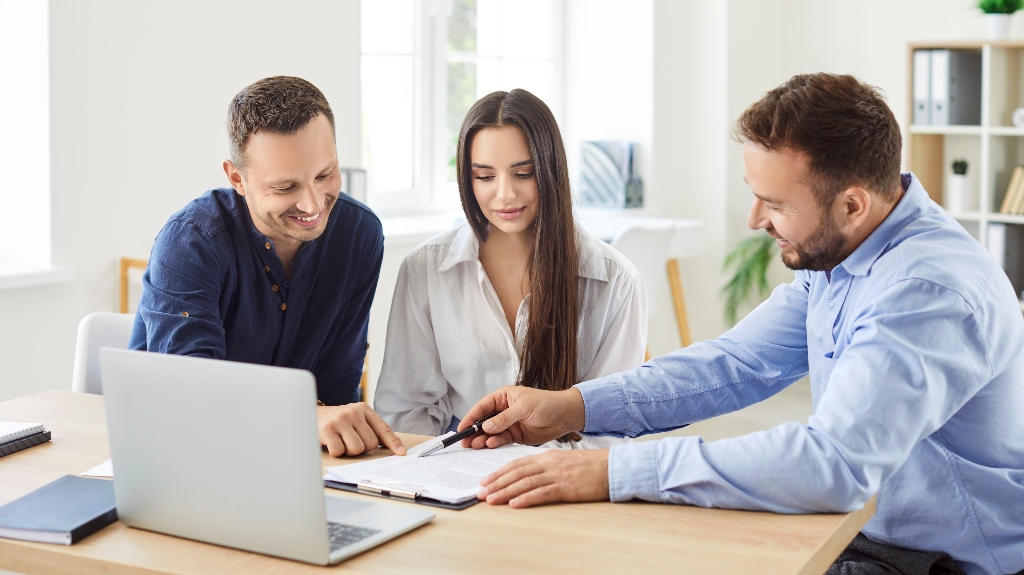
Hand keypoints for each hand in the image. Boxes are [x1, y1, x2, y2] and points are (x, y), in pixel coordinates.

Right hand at [317, 403, 405, 456]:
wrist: (308, 414)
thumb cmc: (336, 422)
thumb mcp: (355, 420)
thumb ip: (372, 430)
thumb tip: (395, 449)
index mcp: (364, 409)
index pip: (383, 429)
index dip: (393, 443)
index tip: (401, 454)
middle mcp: (353, 412)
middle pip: (370, 444)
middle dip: (361, 448)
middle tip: (349, 441)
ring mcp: (340, 420)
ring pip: (357, 449)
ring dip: (348, 451)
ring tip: (340, 441)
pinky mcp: (327, 429)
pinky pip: (339, 451)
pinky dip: (335, 452)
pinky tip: (330, 443)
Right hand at [458, 386, 585, 448]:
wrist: (566, 416)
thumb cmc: (547, 403)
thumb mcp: (524, 407)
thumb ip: (505, 418)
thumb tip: (486, 426)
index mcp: (503, 397)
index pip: (482, 407)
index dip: (471, 417)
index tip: (462, 428)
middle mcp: (504, 411)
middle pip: (484, 421)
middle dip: (474, 431)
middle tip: (465, 441)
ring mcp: (509, 424)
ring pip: (490, 433)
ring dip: (482, 439)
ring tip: (475, 445)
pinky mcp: (516, 436)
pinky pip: (501, 440)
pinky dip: (494, 443)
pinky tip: (490, 445)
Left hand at [476, 449, 609, 507]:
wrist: (612, 467)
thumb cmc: (590, 467)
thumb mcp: (564, 462)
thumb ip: (546, 467)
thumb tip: (529, 477)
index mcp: (547, 457)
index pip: (517, 464)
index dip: (499, 472)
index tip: (486, 480)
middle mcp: (548, 464)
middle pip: (516, 473)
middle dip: (496, 482)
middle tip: (481, 492)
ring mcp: (557, 475)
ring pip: (525, 483)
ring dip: (505, 491)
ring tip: (491, 499)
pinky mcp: (566, 488)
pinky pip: (542, 493)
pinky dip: (526, 498)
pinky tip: (515, 504)